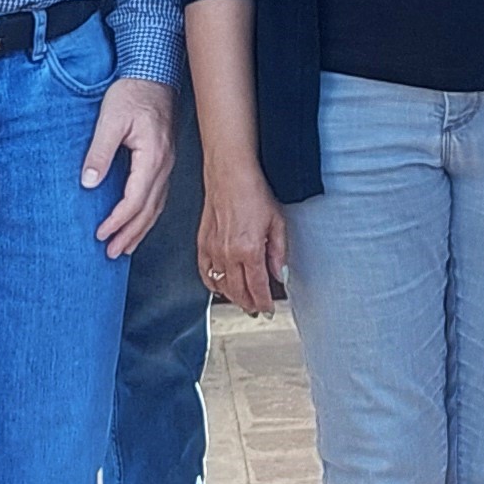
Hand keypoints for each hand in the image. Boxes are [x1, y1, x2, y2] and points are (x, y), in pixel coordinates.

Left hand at [83, 76, 177, 256]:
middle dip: (130, 234)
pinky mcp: (163, 161)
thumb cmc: (133, 93)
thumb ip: (99, 153)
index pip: (135, 200)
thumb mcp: (110, 120)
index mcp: (152, 157)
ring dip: (140, 229)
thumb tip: (88, 183)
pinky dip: (148, 215)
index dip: (118, 221)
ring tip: (124, 247)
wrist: (154, 74)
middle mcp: (164, 165)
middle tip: (112, 253)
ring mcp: (167, 164)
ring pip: (156, 206)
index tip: (101, 235)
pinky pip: (159, 196)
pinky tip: (139, 222)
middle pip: (149, 210)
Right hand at [195, 151, 288, 313]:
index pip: (258, 287)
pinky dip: (212, 284)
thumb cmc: (253, 192)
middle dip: (249, 304)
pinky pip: (205, 272)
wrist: (229, 174)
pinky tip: (219, 287)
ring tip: (242, 301)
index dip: (264, 302)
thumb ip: (278, 253)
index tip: (269, 309)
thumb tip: (280, 274)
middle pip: (238, 291)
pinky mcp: (202, 243)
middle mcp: (228, 254)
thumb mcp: (277, 222)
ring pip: (221, 285)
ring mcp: (213, 250)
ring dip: (233, 297)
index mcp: (249, 251)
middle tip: (257, 309)